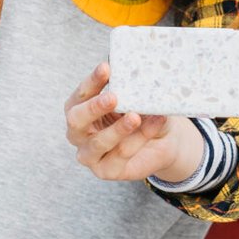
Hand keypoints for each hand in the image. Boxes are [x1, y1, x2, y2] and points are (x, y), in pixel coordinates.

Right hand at [64, 62, 205, 184]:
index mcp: (80, 108)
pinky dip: (138, 139)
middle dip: (94, 107)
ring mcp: (90, 154)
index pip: (81, 93)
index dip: (92, 81)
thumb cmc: (141, 113)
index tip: (106, 67)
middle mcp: (79, 132)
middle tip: (113, 97)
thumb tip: (138, 76)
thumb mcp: (137, 98)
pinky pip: (120, 155)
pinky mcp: (105, 171)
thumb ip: (133, 90)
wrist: (162, 140)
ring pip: (98, 142)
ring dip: (118, 129)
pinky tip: (153, 124)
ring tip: (136, 116)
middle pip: (76, 119)